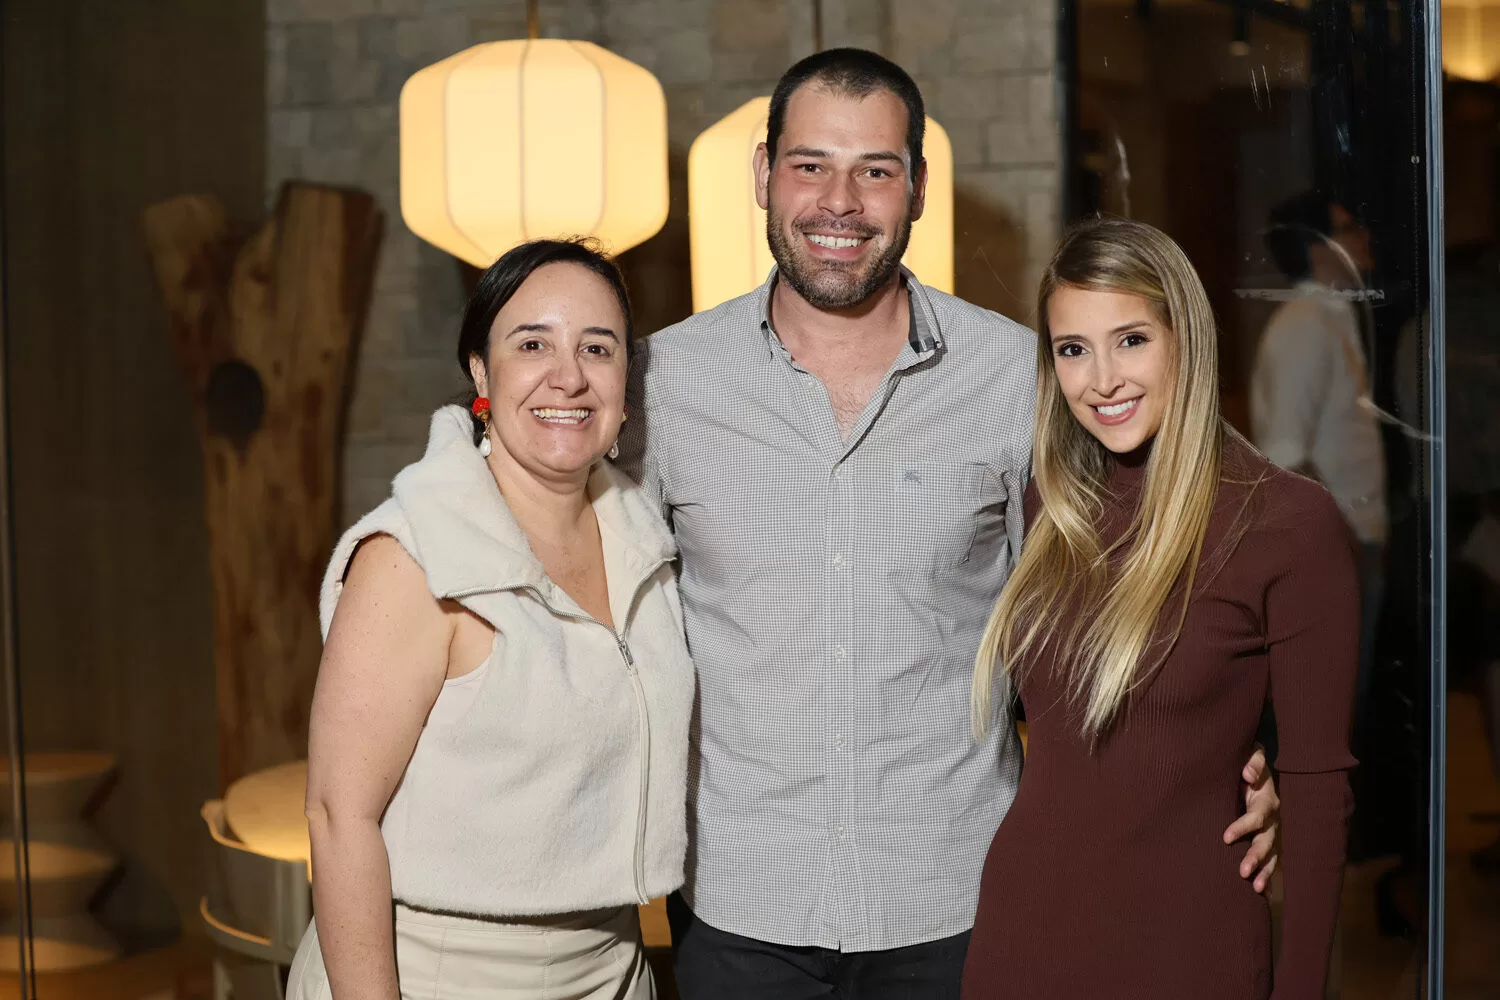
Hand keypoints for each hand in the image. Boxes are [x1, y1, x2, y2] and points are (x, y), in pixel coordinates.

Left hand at [1223, 746, 1279, 893]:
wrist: (1254, 771)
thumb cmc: (1248, 765)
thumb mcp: (1251, 755)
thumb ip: (1252, 760)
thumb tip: (1248, 774)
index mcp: (1267, 801)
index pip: (1257, 817)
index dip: (1243, 826)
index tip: (1226, 837)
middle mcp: (1274, 820)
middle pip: (1267, 841)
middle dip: (1256, 857)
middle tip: (1242, 871)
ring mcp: (1274, 833)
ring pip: (1272, 856)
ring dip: (1264, 872)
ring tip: (1254, 887)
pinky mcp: (1270, 842)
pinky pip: (1272, 863)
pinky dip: (1268, 879)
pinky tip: (1262, 895)